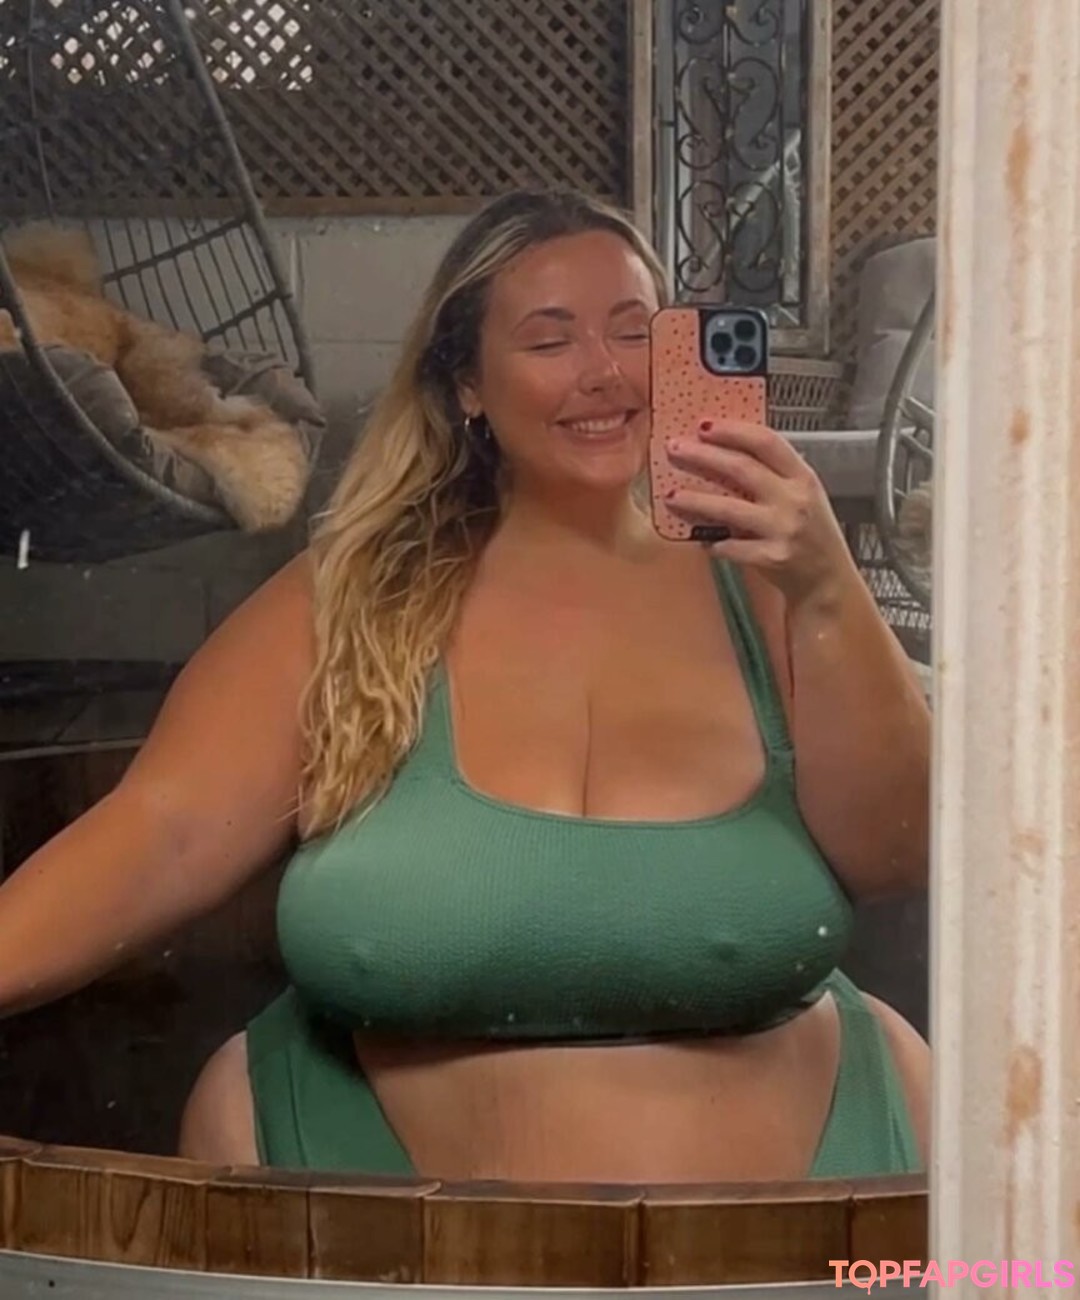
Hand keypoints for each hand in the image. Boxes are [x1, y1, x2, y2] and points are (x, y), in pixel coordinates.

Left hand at [664, 418, 853, 606]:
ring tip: (671, 495)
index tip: (704, 425)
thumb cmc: (813, 534)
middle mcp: (794, 500)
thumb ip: (775, 475)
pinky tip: (699, 539)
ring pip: (729, 508)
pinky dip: (711, 542)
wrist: (829, 580)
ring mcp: (782, 529)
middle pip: (742, 468)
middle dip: (703, 456)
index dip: (733, 431)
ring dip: (695, 499)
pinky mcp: (771, 558)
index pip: (766, 442)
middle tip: (675, 449)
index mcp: (803, 477)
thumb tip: (726, 452)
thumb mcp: (804, 495)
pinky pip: (730, 547)